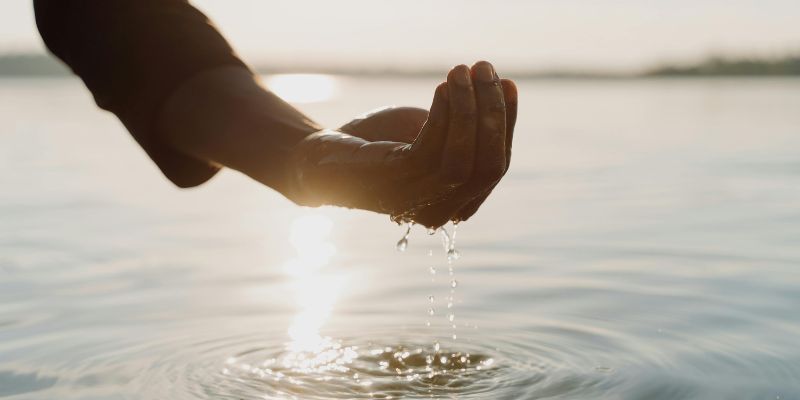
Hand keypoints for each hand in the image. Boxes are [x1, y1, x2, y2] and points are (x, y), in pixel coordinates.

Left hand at [286, 62, 517, 227]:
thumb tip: (496, 91)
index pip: (497, 165)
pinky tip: (443, 87)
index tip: (509, 83)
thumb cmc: (379, 144)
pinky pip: (432, 148)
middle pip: (489, 166)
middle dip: (493, 114)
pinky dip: (443, 113)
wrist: (322, 159)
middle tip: (485, 69)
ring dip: (469, 108)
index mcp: (457, 202)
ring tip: (462, 70)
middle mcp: (442, 210)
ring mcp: (418, 200)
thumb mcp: (430, 133)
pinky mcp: (395, 182)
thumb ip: (462, 126)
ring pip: (464, 159)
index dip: (507, 123)